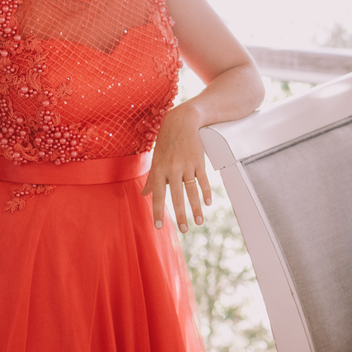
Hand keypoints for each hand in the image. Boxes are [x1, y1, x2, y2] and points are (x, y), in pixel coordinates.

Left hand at [142, 103, 211, 230]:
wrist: (181, 121)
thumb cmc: (166, 141)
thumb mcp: (156, 159)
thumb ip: (152, 178)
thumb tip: (144, 195)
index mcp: (159, 169)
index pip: (158, 195)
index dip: (158, 211)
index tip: (158, 226)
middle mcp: (172, 169)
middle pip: (177, 196)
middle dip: (181, 215)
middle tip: (184, 230)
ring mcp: (187, 165)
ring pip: (192, 191)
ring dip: (195, 208)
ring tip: (199, 222)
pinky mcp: (199, 161)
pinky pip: (203, 180)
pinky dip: (206, 192)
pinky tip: (208, 203)